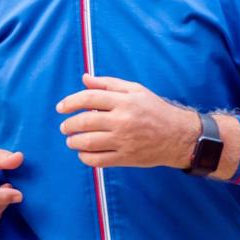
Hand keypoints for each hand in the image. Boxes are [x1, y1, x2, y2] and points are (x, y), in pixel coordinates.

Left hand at [57, 73, 198, 168]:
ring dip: (73, 142)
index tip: (60, 108)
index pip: (88, 98)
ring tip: (72, 140)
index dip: (69, 102)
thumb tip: (84, 78)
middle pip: (84, 122)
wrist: (179, 136)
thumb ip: (107, 84)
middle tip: (64, 127)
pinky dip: (85, 157)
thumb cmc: (155, 110)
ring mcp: (124, 141)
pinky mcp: (126, 158)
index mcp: (124, 101)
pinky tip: (84, 153)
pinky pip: (97, 160)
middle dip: (68, 125)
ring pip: (87, 143)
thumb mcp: (135, 90)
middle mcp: (122, 120)